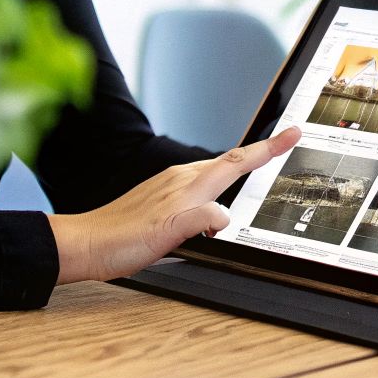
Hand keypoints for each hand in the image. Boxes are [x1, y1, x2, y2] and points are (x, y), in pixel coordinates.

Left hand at [49, 126, 300, 284]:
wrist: (85, 244)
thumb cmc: (121, 242)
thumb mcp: (166, 237)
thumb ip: (200, 221)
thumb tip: (225, 215)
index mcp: (188, 187)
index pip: (236, 162)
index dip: (268, 148)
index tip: (291, 134)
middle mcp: (180, 179)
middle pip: (228, 161)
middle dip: (259, 154)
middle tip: (284, 148)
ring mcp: (169, 184)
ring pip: (212, 172)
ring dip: (236, 172)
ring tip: (255, 174)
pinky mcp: (160, 194)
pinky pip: (197, 183)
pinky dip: (214, 186)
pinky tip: (211, 200)